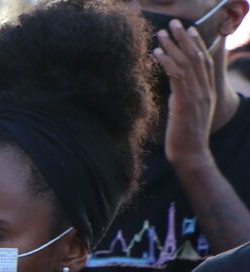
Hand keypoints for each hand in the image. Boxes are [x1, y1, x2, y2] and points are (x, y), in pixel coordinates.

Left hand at [156, 21, 218, 168]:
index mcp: (207, 91)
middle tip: (174, 24)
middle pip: (196, 57)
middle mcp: (204, 90)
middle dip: (184, 38)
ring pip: (186, 63)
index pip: (204, 61)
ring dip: (172, 46)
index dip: (197, 44)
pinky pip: (177, 76)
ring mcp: (197, 95)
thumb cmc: (186, 136)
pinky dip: (167, 62)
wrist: (191, 154)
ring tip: (161, 34)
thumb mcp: (188, 112)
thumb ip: (184, 97)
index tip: (189, 30)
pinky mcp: (185, 101)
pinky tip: (157, 53)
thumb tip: (176, 89)